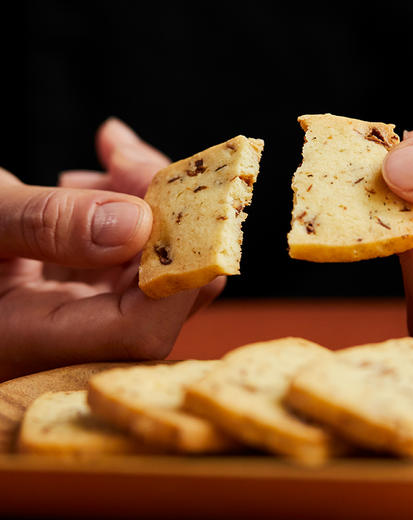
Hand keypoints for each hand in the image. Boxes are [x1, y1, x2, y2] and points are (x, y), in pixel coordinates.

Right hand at [0, 118, 224, 380]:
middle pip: (160, 292)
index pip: (140, 332)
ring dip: (148, 202)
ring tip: (113, 157)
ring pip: (154, 264)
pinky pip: (134, 248)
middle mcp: (70, 335)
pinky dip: (131, 203)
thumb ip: (43, 223)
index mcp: (33, 341)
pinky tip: (109, 166)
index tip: (187, 206)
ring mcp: (82, 308)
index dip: (178, 275)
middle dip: (165, 216)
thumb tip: (136, 225)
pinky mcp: (86, 282)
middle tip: (134, 161)